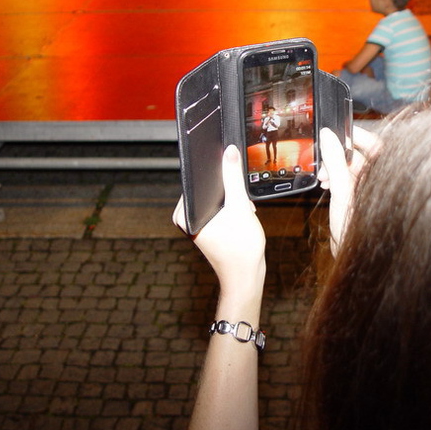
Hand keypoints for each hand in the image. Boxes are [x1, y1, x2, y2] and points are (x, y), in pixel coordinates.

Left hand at [173, 144, 265, 299]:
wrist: (246, 276)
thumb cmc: (240, 250)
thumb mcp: (239, 207)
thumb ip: (232, 177)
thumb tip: (228, 152)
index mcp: (184, 214)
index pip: (194, 179)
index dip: (210, 166)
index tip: (223, 155)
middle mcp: (186, 218)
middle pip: (206, 187)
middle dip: (226, 186)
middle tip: (239, 197)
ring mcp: (197, 223)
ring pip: (215, 197)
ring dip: (232, 197)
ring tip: (242, 209)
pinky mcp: (208, 227)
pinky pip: (219, 206)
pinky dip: (232, 206)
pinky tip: (242, 215)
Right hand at [318, 126, 378, 255]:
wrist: (361, 261)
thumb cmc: (360, 236)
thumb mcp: (342, 193)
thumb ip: (336, 162)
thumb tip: (329, 137)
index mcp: (387, 176)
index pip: (375, 143)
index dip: (356, 135)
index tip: (338, 132)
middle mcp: (384, 181)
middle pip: (361, 157)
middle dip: (339, 156)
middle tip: (324, 161)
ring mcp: (374, 191)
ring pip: (355, 170)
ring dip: (336, 170)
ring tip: (323, 178)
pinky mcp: (366, 200)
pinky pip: (353, 182)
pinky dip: (339, 181)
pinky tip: (328, 186)